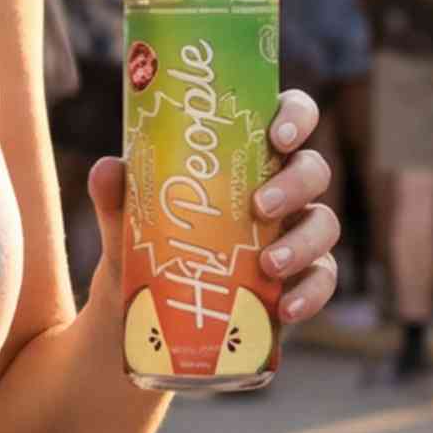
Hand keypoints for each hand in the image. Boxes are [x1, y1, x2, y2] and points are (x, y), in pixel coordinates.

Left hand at [76, 88, 347, 335]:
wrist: (153, 316)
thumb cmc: (150, 246)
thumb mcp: (128, 222)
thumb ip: (117, 196)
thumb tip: (107, 169)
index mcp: (248, 156)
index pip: (289, 117)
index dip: (295, 116)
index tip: (277, 135)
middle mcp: (281, 189)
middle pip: (313, 170)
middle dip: (295, 184)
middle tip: (259, 206)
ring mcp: (295, 234)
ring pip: (325, 225)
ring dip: (303, 243)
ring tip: (268, 265)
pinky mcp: (300, 280)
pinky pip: (323, 280)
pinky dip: (311, 294)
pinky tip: (285, 309)